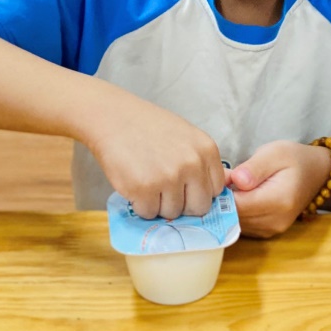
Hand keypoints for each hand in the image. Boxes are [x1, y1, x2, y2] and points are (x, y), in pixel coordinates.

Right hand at [83, 95, 224, 219]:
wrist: (113, 118)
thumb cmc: (149, 127)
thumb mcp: (187, 137)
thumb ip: (201, 162)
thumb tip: (217, 191)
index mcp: (207, 150)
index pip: (216, 190)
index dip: (199, 192)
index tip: (186, 189)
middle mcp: (192, 165)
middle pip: (199, 207)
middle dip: (183, 204)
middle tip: (166, 192)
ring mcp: (168, 178)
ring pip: (172, 212)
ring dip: (159, 204)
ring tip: (148, 182)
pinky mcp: (144, 189)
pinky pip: (148, 212)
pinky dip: (140, 205)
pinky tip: (136, 185)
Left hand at [227, 141, 330, 238]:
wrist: (317, 173)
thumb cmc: (295, 159)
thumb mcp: (275, 152)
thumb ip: (253, 168)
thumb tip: (234, 181)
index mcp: (278, 201)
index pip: (236, 206)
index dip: (221, 193)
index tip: (220, 177)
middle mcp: (274, 221)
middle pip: (233, 218)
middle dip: (223, 200)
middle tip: (226, 178)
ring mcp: (271, 230)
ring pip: (235, 224)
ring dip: (228, 208)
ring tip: (235, 186)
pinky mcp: (267, 232)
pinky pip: (242, 226)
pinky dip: (236, 213)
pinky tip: (241, 197)